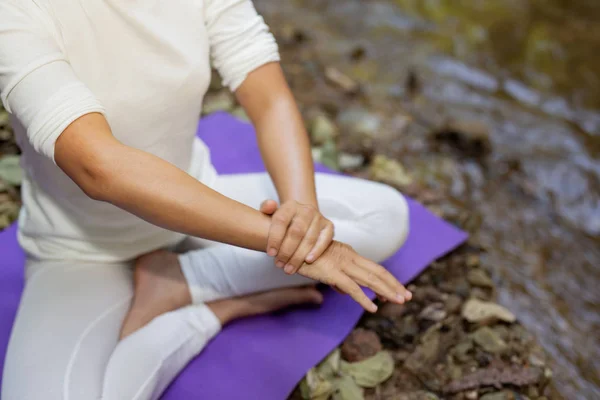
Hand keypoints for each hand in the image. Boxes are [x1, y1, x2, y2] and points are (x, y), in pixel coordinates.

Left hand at [260, 199, 333, 274]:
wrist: (302, 219)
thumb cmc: (284, 221)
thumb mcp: (272, 213)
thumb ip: (266, 208)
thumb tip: (270, 205)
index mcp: (290, 206)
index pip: (281, 221)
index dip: (275, 238)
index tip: (270, 254)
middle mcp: (306, 210)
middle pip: (296, 232)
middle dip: (286, 251)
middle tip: (279, 264)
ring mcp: (318, 217)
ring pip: (309, 238)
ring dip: (299, 256)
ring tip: (289, 268)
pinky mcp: (328, 226)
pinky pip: (324, 239)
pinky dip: (317, 251)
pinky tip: (308, 261)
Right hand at [296, 241, 411, 311]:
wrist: (288, 241)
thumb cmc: (304, 253)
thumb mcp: (325, 267)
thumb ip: (338, 279)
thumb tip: (347, 292)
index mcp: (349, 255)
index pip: (374, 269)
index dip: (388, 280)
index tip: (399, 290)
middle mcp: (350, 258)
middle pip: (378, 273)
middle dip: (394, 285)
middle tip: (408, 296)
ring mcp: (342, 265)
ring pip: (371, 279)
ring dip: (387, 291)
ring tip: (400, 301)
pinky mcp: (333, 273)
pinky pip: (352, 288)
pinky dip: (364, 299)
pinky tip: (373, 308)